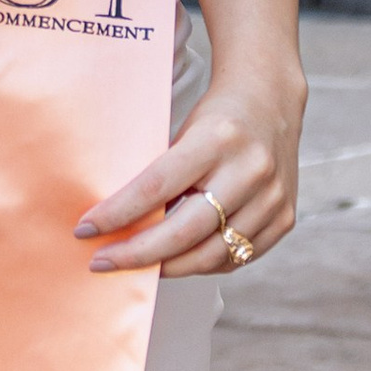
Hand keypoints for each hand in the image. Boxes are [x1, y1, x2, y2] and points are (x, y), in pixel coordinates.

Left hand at [75, 71, 304, 277]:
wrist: (272, 103)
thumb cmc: (217, 118)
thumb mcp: (182, 132)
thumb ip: (158, 177)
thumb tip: (114, 223)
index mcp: (217, 140)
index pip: (156, 187)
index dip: (118, 214)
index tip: (86, 229)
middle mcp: (249, 170)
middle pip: (184, 232)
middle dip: (137, 254)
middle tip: (102, 261)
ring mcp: (272, 198)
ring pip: (211, 254)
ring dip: (167, 266)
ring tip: (136, 266)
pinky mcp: (284, 218)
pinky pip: (236, 258)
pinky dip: (202, 263)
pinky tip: (177, 259)